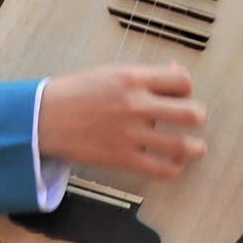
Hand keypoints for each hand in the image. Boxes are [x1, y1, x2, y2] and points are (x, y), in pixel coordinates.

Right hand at [40, 64, 206, 180]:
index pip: (183, 80)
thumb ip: (145, 75)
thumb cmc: (78, 92)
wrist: (44, 118)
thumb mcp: (111, 72)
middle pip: (192, 113)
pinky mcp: (122, 159)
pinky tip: (172, 164)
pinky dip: (174, 169)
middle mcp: (135, 105)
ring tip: (195, 147)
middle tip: (193, 121)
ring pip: (183, 146)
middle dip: (198, 117)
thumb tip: (175, 72)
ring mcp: (130, 134)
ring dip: (196, 148)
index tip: (181, 95)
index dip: (187, 88)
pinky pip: (162, 170)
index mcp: (132, 78)